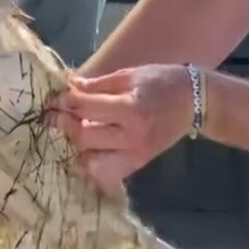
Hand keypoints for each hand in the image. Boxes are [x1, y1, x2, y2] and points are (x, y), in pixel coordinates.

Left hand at [49, 64, 195, 195]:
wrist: (194, 103)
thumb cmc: (162, 82)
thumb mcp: (130, 75)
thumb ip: (97, 85)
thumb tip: (68, 86)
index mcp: (130, 109)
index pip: (86, 107)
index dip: (65, 101)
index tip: (54, 97)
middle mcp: (131, 136)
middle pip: (84, 136)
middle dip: (65, 123)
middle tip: (55, 113)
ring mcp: (135, 154)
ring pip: (91, 160)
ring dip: (77, 145)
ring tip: (72, 130)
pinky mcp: (138, 164)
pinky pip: (107, 172)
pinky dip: (92, 163)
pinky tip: (88, 149)